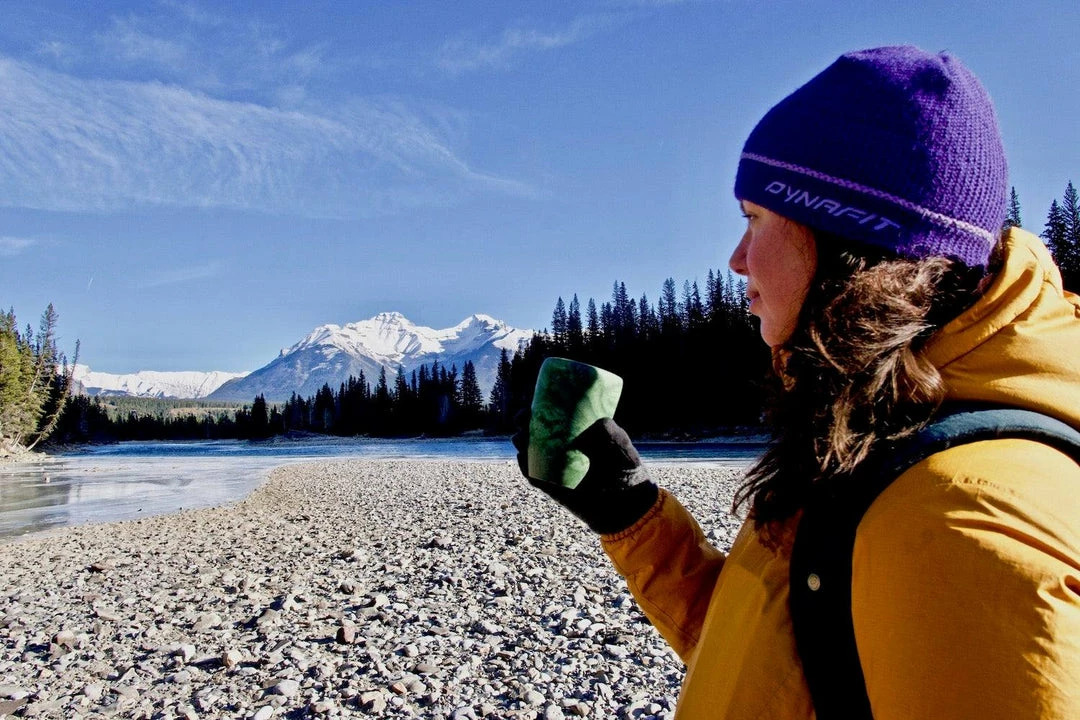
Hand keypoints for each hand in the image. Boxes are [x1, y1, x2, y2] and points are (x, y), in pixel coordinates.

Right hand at [512, 411, 657, 533]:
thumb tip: (594, 424)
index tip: (533, 404)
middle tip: (522, 418)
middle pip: (537, 432)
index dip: (539, 410)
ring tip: (520, 436)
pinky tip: (522, 457)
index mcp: (577, 434)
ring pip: (531, 452)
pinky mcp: (553, 488)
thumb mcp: (621, 446)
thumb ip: (610, 432)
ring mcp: (557, 469)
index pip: (554, 418)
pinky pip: (534, 476)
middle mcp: (565, 450)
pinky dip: (525, 467)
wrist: (627, 506)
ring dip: (521, 442)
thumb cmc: (627, 471)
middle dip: (524, 423)